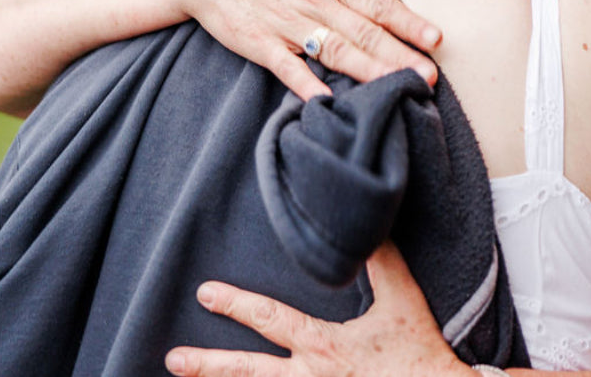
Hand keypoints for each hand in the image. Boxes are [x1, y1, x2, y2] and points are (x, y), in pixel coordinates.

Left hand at [164, 242, 470, 376]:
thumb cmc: (417, 351)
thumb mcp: (403, 301)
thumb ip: (383, 264)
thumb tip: (368, 228)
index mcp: (322, 348)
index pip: (269, 319)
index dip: (236, 304)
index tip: (206, 293)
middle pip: (248, 373)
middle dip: (208, 365)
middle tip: (173, 358)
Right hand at [172, 0, 441, 100]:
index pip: (377, 3)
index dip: (408, 22)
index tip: (436, 40)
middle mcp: (314, 1)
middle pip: (364, 32)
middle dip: (400, 55)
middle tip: (431, 77)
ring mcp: (288, 25)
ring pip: (335, 50)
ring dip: (369, 70)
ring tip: (398, 88)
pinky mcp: (261, 44)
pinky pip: (289, 67)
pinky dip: (308, 83)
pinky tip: (329, 101)